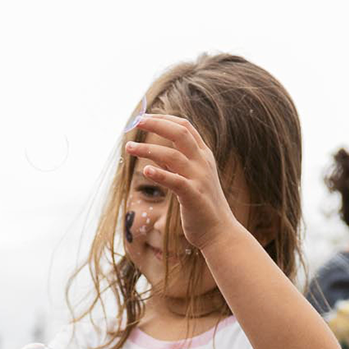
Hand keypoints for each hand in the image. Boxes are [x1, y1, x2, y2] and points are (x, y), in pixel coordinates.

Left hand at [126, 114, 242, 251]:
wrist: (219, 232)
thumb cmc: (201, 205)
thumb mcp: (190, 179)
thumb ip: (175, 164)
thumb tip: (153, 152)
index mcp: (203, 155)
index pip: (185, 127)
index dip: (164, 119)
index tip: (144, 117)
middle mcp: (203, 162)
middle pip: (180, 133)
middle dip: (157, 124)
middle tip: (136, 121)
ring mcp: (199, 178)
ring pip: (172, 155)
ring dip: (148, 149)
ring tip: (129, 148)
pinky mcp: (193, 196)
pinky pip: (175, 181)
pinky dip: (160, 174)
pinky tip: (145, 171)